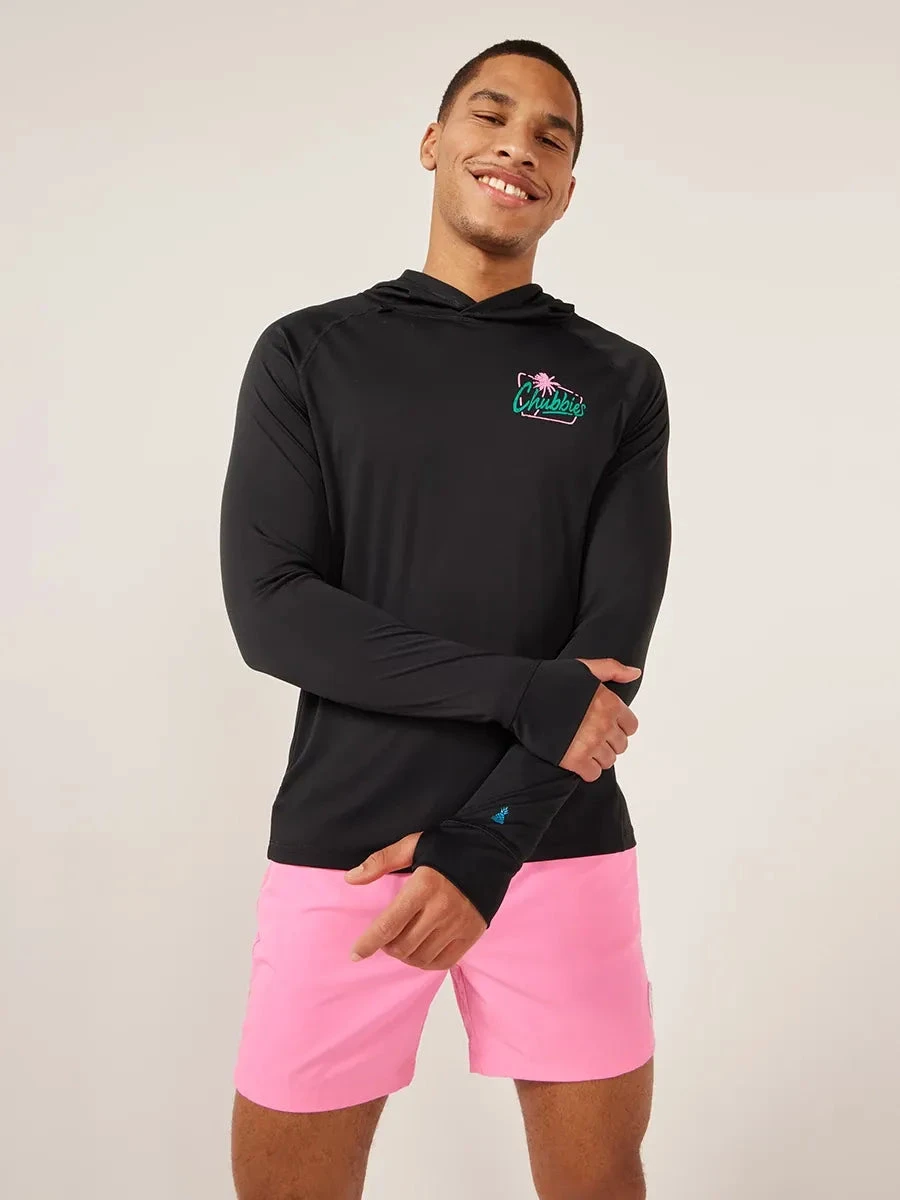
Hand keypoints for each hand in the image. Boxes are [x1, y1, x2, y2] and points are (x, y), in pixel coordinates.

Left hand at [344, 832, 487, 970]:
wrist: (492, 850)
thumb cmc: (448, 847)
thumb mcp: (413, 845)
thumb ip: (380, 861)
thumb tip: (350, 879)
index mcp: (424, 886)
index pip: (389, 924)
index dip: (369, 943)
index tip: (355, 955)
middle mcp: (441, 909)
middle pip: (403, 945)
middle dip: (387, 947)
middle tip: (385, 938)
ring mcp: (458, 924)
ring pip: (421, 957)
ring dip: (405, 956)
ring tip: (403, 943)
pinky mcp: (471, 934)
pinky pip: (443, 962)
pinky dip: (426, 962)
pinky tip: (421, 951)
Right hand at [560, 657, 641, 781]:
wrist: (521, 695)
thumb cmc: (551, 679)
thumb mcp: (585, 668)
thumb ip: (613, 669)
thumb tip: (634, 674)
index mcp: (610, 703)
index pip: (631, 727)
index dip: (618, 727)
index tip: (605, 725)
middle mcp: (603, 724)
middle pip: (620, 746)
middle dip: (608, 742)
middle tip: (591, 736)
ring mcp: (590, 743)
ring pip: (608, 761)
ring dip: (597, 756)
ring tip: (583, 747)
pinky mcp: (573, 759)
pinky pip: (593, 774)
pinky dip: (586, 769)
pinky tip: (576, 759)